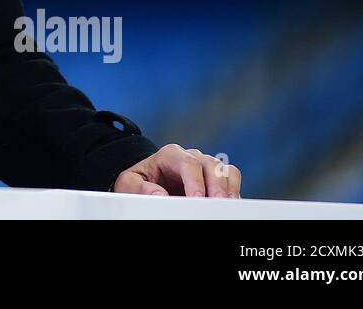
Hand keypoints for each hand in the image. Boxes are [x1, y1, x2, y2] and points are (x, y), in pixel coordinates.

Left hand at [112, 144, 241, 197]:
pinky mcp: (214, 180)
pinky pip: (231, 181)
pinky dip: (233, 192)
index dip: (195, 182)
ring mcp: (205, 167)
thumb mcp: (129, 183)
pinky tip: (229, 207)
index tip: (196, 200)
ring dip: (228, 188)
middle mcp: (191, 157)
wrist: (145, 182)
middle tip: (217, 204)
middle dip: (216, 186)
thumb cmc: (138, 182)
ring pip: (225, 170)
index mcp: (170, 155)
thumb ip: (141, 188)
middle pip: (211, 165)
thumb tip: (160, 195)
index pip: (188, 164)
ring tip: (227, 206)